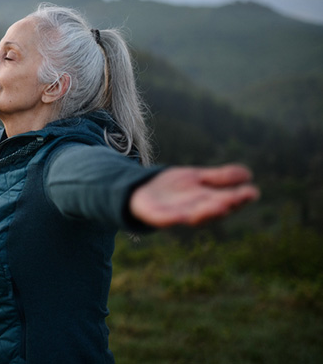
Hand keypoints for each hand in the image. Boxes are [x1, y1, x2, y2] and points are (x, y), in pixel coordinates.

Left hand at [130, 164, 259, 226]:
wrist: (140, 190)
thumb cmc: (172, 187)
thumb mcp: (197, 178)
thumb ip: (220, 178)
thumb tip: (248, 174)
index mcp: (206, 202)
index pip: (226, 200)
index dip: (239, 198)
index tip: (253, 192)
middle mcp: (194, 211)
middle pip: (211, 210)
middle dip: (224, 205)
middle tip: (237, 199)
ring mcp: (175, 215)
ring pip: (192, 217)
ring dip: (205, 213)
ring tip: (219, 206)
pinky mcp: (155, 217)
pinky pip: (165, 219)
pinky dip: (173, 219)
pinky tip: (181, 216)